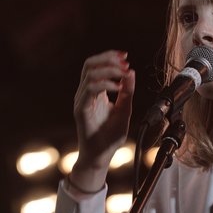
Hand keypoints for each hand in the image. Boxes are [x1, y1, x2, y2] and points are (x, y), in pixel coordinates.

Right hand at [71, 50, 134, 188]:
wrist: (101, 156)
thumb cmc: (110, 136)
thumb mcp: (125, 110)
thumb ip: (127, 92)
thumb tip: (131, 72)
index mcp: (93, 91)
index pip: (95, 65)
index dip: (109, 57)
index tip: (126, 56)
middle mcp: (85, 93)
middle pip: (89, 64)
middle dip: (108, 59)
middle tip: (125, 62)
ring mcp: (81, 101)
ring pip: (89, 74)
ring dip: (109, 70)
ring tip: (123, 74)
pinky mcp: (81, 110)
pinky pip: (89, 90)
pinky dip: (104, 84)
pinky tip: (117, 88)